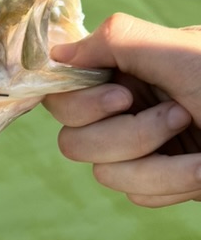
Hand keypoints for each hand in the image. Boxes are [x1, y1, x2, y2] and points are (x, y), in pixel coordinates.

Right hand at [44, 14, 200, 205]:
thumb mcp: (181, 52)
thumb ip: (117, 42)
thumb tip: (58, 51)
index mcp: (128, 72)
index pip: (64, 95)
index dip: (83, 104)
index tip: (123, 97)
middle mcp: (128, 110)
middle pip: (73, 143)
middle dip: (127, 138)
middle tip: (178, 116)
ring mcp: (143, 150)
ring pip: (105, 174)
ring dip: (158, 167)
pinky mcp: (162, 181)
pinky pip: (137, 196)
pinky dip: (173, 185)